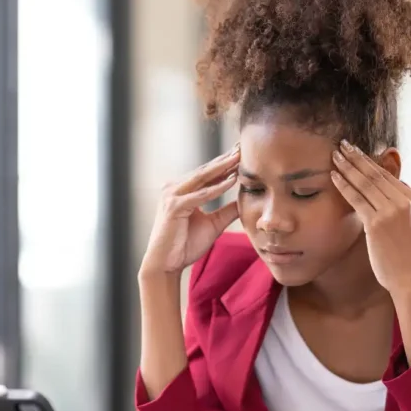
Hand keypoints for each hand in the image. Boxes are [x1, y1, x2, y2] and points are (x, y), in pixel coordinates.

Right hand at [140, 146, 240, 276]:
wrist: (166, 264)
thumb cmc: (184, 245)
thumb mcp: (213, 224)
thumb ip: (227, 211)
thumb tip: (244, 201)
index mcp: (182, 190)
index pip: (207, 174)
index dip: (226, 164)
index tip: (243, 154)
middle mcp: (175, 188)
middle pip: (205, 171)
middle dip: (225, 159)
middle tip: (243, 146)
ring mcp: (172, 195)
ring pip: (203, 177)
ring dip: (223, 167)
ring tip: (240, 157)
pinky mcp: (174, 206)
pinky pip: (200, 195)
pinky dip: (217, 188)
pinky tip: (232, 180)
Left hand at [330, 140, 410, 295]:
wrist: (408, 278)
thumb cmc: (402, 255)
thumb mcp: (404, 224)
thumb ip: (394, 206)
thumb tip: (381, 192)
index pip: (386, 175)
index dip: (368, 161)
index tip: (354, 151)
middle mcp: (404, 201)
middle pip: (375, 174)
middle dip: (356, 157)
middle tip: (341, 144)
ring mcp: (391, 211)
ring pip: (365, 183)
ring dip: (347, 166)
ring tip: (333, 155)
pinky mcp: (378, 223)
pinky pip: (357, 199)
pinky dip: (343, 185)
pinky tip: (333, 176)